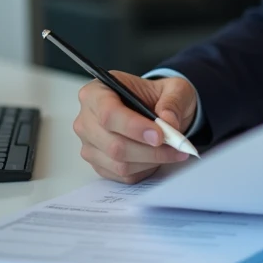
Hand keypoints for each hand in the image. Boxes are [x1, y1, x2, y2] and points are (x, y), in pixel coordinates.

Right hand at [73, 72, 197, 183]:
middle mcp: (86, 119)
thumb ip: (172, 101)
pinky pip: (122, 175)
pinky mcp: (99, 163)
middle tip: (176, 147)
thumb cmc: (158, 96)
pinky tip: (158, 158)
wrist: (156, 110)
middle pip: (114, 144)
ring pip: (119, 163)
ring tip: (173, 151)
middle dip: (149, 150)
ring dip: (151, 161)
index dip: (134, 127)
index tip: (160, 135)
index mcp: (97, 92)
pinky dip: (145, 169)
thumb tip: (169, 122)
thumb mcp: (174, 88)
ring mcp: (90, 144)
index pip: (108, 114)